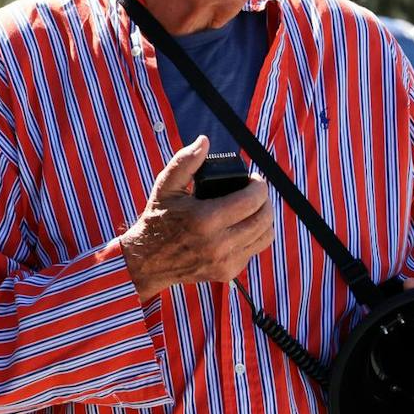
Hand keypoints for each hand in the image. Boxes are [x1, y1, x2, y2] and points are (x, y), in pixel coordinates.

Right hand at [119, 136, 274, 299]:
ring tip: (253, 207)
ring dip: (265, 218)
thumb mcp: (166, 186)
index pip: (251, 200)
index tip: (253, 179)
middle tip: (256, 191)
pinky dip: (254, 235)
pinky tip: (242, 225)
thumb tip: (204, 141)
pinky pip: (254, 250)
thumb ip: (185, 161)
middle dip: (265, 200)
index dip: (259, 185)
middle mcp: (218, 243)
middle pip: (263, 218)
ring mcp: (225, 261)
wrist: (148, 260)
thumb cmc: (158, 219)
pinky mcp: (228, 272)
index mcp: (205, 219)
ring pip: (265, 236)